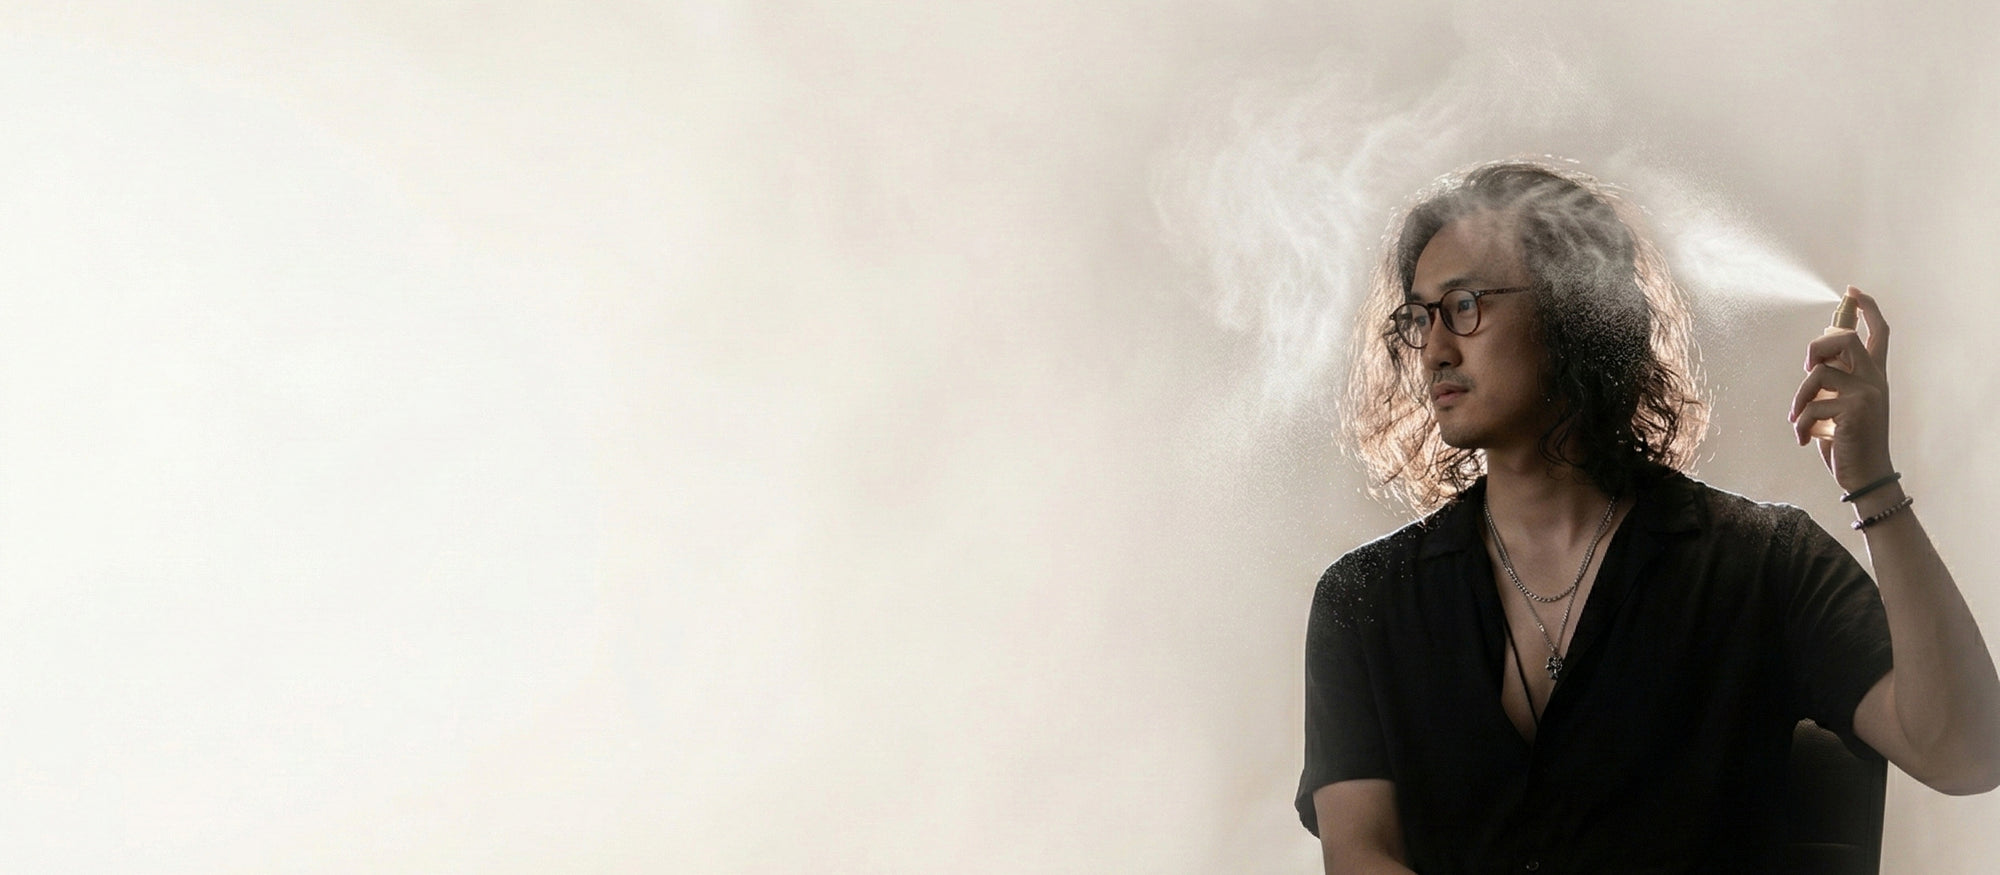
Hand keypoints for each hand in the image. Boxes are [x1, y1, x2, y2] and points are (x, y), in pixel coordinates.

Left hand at [1788, 286, 1893, 490]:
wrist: (1865, 476)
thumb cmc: (1848, 442)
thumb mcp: (1842, 405)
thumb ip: (1836, 381)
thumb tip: (1816, 357)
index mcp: (1874, 377)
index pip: (1878, 334)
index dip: (1867, 310)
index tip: (1853, 291)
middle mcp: (1874, 381)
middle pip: (1844, 339)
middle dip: (1817, 345)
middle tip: (1808, 366)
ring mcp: (1866, 394)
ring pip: (1817, 374)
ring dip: (1799, 400)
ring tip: (1799, 420)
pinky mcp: (1854, 411)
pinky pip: (1810, 406)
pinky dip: (1800, 425)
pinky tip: (1805, 440)